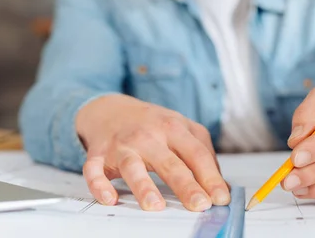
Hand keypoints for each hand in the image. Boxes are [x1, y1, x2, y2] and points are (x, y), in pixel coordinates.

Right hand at [75, 94, 229, 211]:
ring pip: (133, 166)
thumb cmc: (152, 124)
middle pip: (171, 163)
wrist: (111, 109)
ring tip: (155, 205)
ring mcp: (123, 145)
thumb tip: (220, 185)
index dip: (211, 177)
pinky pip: (94, 171)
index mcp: (174, 128)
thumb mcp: (182, 128)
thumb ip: (202, 153)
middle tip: (200, 204)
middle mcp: (149, 135)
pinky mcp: (99, 154)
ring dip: (143, 186)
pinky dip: (99, 185)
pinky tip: (109, 199)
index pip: (197, 154)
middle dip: (187, 185)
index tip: (221, 198)